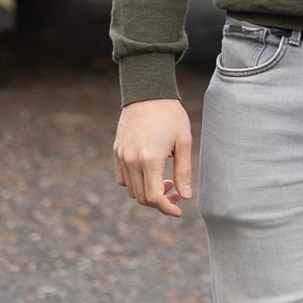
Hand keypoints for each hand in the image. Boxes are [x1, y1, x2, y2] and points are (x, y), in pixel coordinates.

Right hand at [113, 98, 192, 216]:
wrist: (148, 91)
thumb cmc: (170, 114)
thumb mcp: (183, 141)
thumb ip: (184, 171)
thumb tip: (185, 196)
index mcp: (150, 159)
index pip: (155, 197)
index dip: (167, 208)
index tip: (179, 210)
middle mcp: (132, 161)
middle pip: (142, 198)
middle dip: (160, 201)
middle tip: (176, 191)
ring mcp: (122, 156)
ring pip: (131, 190)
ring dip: (147, 192)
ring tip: (165, 180)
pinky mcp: (117, 151)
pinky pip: (122, 178)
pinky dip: (135, 183)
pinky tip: (150, 172)